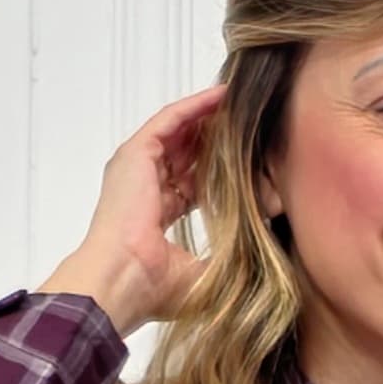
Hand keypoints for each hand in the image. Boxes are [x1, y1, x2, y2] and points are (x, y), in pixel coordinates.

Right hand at [35, 85, 227, 334]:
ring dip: (207, 117)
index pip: (189, 186)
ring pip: (177, 132)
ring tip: (237, 104)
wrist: (123, 279)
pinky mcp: (136, 154)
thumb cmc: (151, 287)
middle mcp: (144, 190)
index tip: (244, 162)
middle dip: (213, 140)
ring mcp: (137, 170)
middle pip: (183, 155)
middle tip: (245, 126)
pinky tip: (220, 97)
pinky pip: (169, 119)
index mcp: (155, 217)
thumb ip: (226, 261)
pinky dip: (194, 107)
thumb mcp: (201, 274)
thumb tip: (259, 258)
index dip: (215, 172)